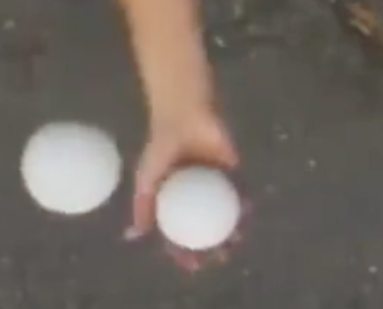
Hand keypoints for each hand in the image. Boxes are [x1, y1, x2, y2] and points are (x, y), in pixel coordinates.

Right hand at [125, 105, 241, 270]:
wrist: (182, 116)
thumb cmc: (161, 146)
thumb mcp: (145, 178)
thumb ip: (142, 205)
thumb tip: (135, 236)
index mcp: (175, 197)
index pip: (181, 231)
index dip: (185, 250)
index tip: (192, 265)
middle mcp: (196, 192)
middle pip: (207, 226)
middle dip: (212, 247)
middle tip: (218, 259)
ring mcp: (215, 181)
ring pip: (225, 213)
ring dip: (231, 230)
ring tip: (234, 243)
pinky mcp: (231, 168)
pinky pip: (239, 190)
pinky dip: (244, 204)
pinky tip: (246, 217)